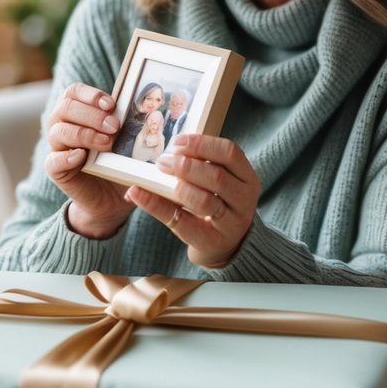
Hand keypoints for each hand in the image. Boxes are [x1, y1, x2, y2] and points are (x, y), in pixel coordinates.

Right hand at [44, 82, 132, 238]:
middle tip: (114, 126)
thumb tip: (145, 107)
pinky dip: (66, 157)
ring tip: (107, 143)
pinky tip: (81, 157)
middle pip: (65, 108)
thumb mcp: (126, 140)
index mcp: (76, 111)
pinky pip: (52, 161)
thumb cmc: (119, 161)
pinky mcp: (57, 170)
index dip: (90, 94)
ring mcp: (57, 148)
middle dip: (92, 114)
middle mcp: (62, 125)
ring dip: (84, 134)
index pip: (73, 92)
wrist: (113, 197)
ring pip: (59, 131)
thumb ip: (127, 123)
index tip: (111, 104)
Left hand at [126, 134, 259, 267]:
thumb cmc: (217, 204)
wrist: (223, 245)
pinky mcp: (213, 242)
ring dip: (178, 187)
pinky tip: (139, 194)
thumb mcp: (219, 182)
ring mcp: (232, 223)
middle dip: (186, 166)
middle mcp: (244, 199)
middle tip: (162, 162)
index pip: (230, 153)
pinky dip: (157, 206)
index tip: (177, 142)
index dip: (202, 144)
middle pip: (217, 176)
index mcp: (247, 177)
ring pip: (205, 201)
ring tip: (158, 178)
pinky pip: (184, 223)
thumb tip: (165, 151)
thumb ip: (200, 165)